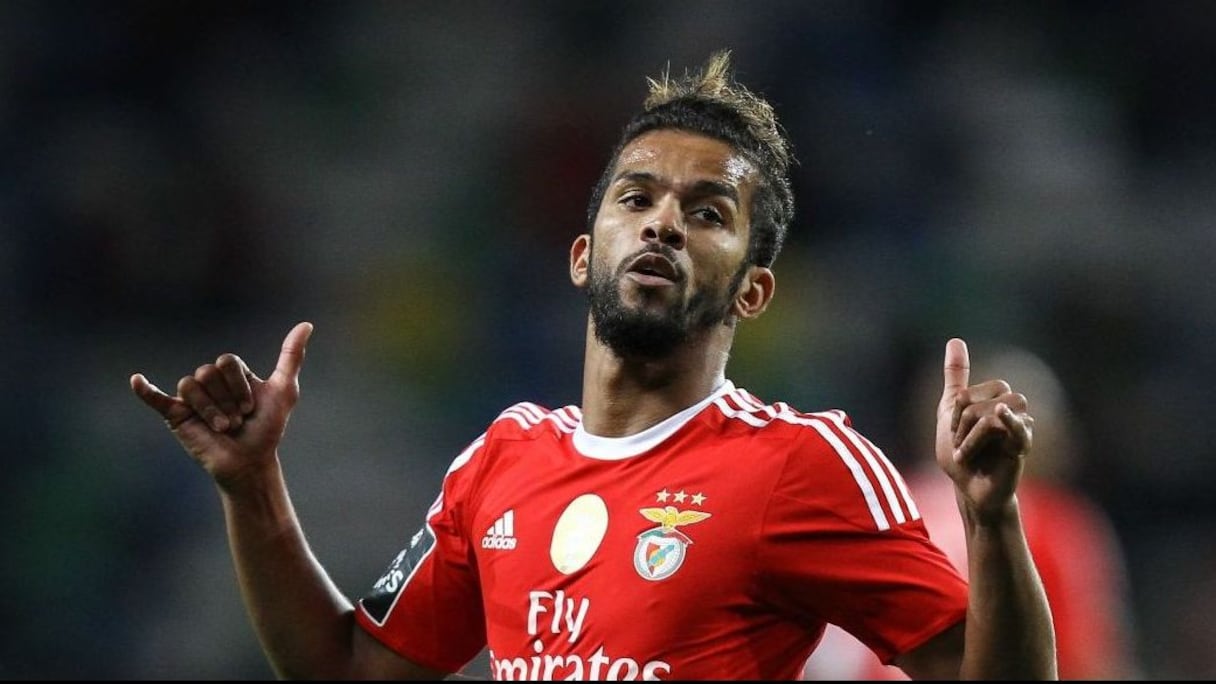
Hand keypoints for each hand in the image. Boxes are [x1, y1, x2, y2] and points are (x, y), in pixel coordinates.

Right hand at [130, 322, 313, 490]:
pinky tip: (136, 380)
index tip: (251, 408)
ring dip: (211, 409)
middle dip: (227, 398)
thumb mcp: (284, 390)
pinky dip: (145, 390)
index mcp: (232, 374)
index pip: (227, 361)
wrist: (250, 462)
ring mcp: (192, 398)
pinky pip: (157, 398)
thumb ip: (291, 357)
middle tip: (237, 420)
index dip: (240, 385)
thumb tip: (306, 325)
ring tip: (222, 427)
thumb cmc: (268, 428)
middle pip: (209, 372)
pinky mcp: (176, 415)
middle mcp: (210, 382)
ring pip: (191, 384)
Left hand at [935, 338, 1034, 519]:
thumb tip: (955, 340)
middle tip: (960, 446)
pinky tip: (1001, 412)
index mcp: (994, 398)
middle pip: (983, 399)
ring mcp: (1019, 426)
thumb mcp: (950, 411)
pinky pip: (1019, 428)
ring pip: (992, 412)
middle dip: (962, 423)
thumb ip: (956, 376)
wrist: (968, 490)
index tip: (953, 434)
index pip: (970, 392)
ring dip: (971, 436)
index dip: (956, 413)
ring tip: (967, 455)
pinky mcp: (1022, 446)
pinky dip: (1009, 419)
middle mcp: (1011, 409)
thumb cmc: (961, 453)